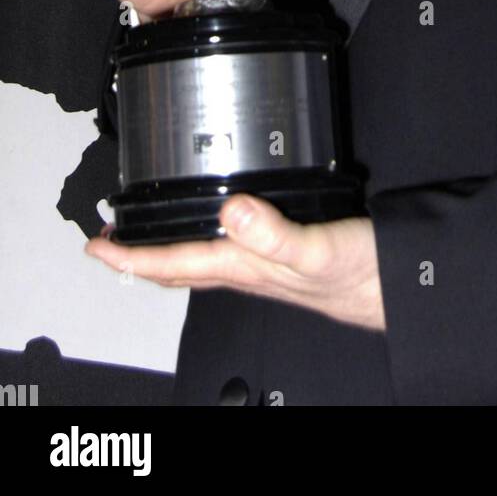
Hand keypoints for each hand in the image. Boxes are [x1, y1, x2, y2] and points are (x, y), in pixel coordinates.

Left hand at [85, 196, 385, 331]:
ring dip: (169, 249)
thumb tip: (230, 211)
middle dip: (139, 257)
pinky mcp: (282, 254)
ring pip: (202, 260)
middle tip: (108, 242)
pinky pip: (231, 250)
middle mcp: (249, 268)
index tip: (98, 246)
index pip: (175, 262)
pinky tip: (218, 224)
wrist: (397, 285)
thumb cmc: (362, 275)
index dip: (131, 256)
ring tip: (145, 237)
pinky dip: (209, 237)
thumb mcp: (318, 248)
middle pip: (179, 266)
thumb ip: (275, 232)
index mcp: (247, 266)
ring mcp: (264, 265)